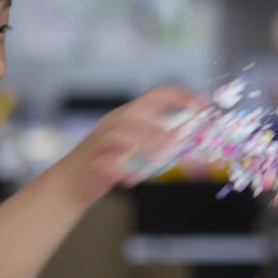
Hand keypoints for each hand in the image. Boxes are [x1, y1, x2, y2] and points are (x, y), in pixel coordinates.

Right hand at [54, 85, 200, 204]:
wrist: (72, 182)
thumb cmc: (112, 164)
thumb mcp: (140, 150)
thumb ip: (162, 143)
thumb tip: (193, 143)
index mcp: (130, 115)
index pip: (157, 95)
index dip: (181, 96)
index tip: (204, 103)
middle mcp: (115, 122)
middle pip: (139, 112)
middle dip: (162, 124)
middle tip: (178, 142)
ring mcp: (100, 140)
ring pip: (122, 132)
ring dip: (143, 143)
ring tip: (159, 156)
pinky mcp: (91, 160)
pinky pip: (107, 161)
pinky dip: (121, 170)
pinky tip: (131, 180)